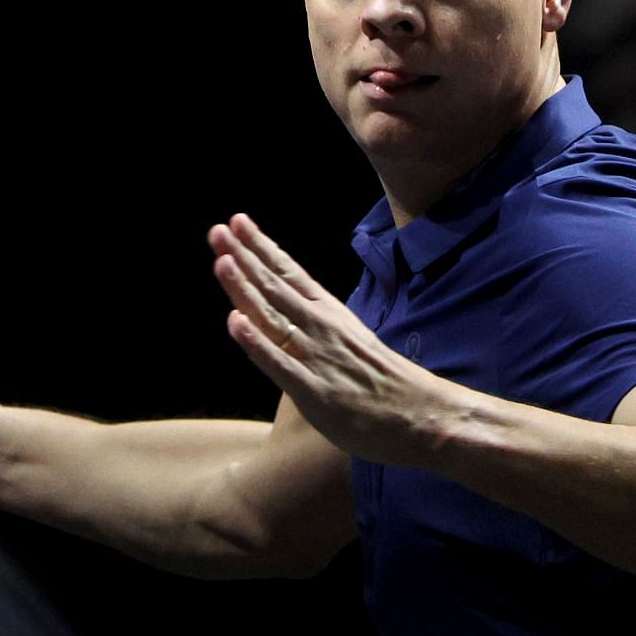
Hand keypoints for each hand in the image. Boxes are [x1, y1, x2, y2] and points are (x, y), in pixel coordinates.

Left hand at [208, 212, 449, 464]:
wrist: (418, 414)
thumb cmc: (384, 381)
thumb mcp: (351, 340)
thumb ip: (320, 328)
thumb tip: (293, 316)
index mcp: (330, 312)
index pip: (289, 272)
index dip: (261, 246)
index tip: (237, 222)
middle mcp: (320, 327)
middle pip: (274, 286)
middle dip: (243, 257)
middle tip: (217, 230)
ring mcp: (316, 356)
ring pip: (273, 316)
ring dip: (244, 287)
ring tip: (221, 260)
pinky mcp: (314, 391)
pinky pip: (278, 363)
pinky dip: (255, 341)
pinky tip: (234, 322)